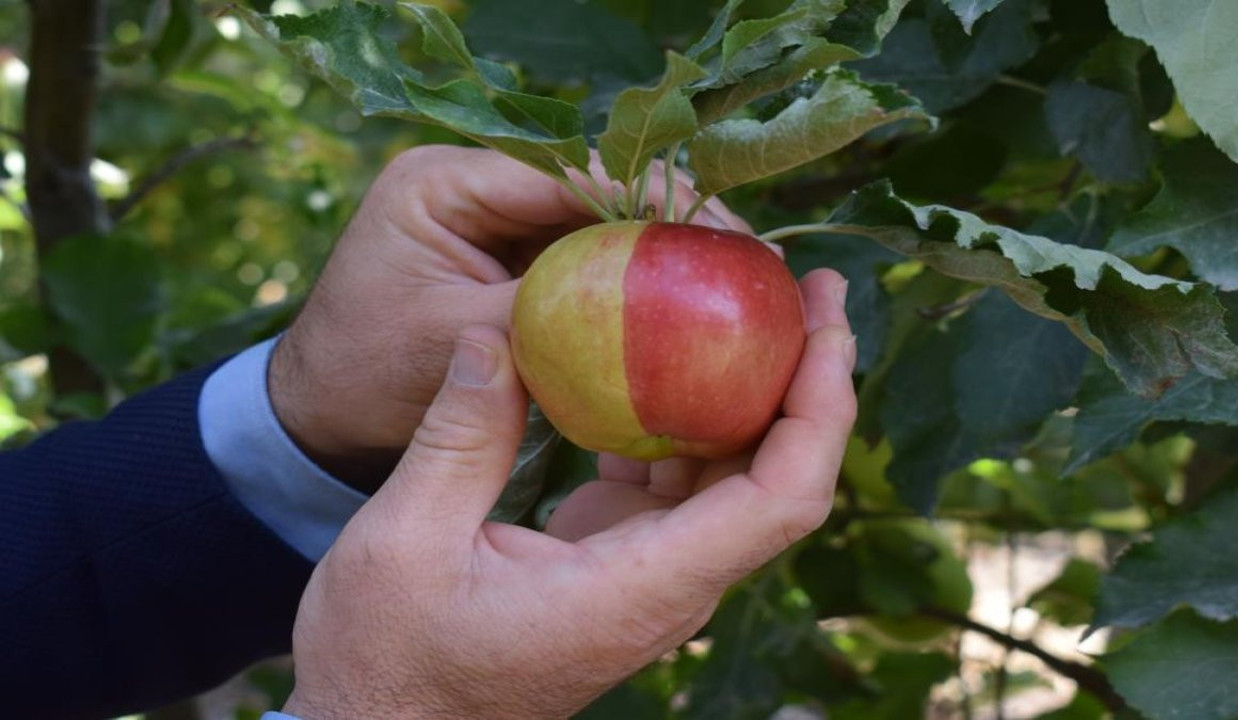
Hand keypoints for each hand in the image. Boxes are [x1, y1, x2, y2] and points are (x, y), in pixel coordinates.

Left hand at [267, 146, 749, 490]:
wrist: (320, 412)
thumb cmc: (367, 378)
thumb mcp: (458, 345)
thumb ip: (544, 314)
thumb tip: (648, 303)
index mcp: (445, 180)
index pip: (570, 172)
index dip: (654, 198)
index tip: (723, 233)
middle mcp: (472, 180)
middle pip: (593, 186)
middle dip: (670, 221)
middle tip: (747, 256)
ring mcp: (491, 215)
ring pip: (595, 220)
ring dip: (657, 249)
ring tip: (732, 278)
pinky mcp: (506, 252)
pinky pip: (580, 257)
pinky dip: (627, 280)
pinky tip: (683, 305)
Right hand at [280, 269, 856, 719]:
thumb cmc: (392, 658)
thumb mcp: (407, 540)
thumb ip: (460, 434)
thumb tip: (494, 331)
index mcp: (643, 587)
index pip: (782, 497)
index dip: (821, 404)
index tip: (825, 317)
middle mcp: (671, 581)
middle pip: (781, 474)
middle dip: (806, 375)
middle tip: (805, 282)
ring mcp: (652, 570)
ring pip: (736, 473)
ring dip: (751, 389)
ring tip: (744, 304)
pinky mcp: (624, 557)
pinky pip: (680, 479)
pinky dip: (683, 413)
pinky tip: (658, 357)